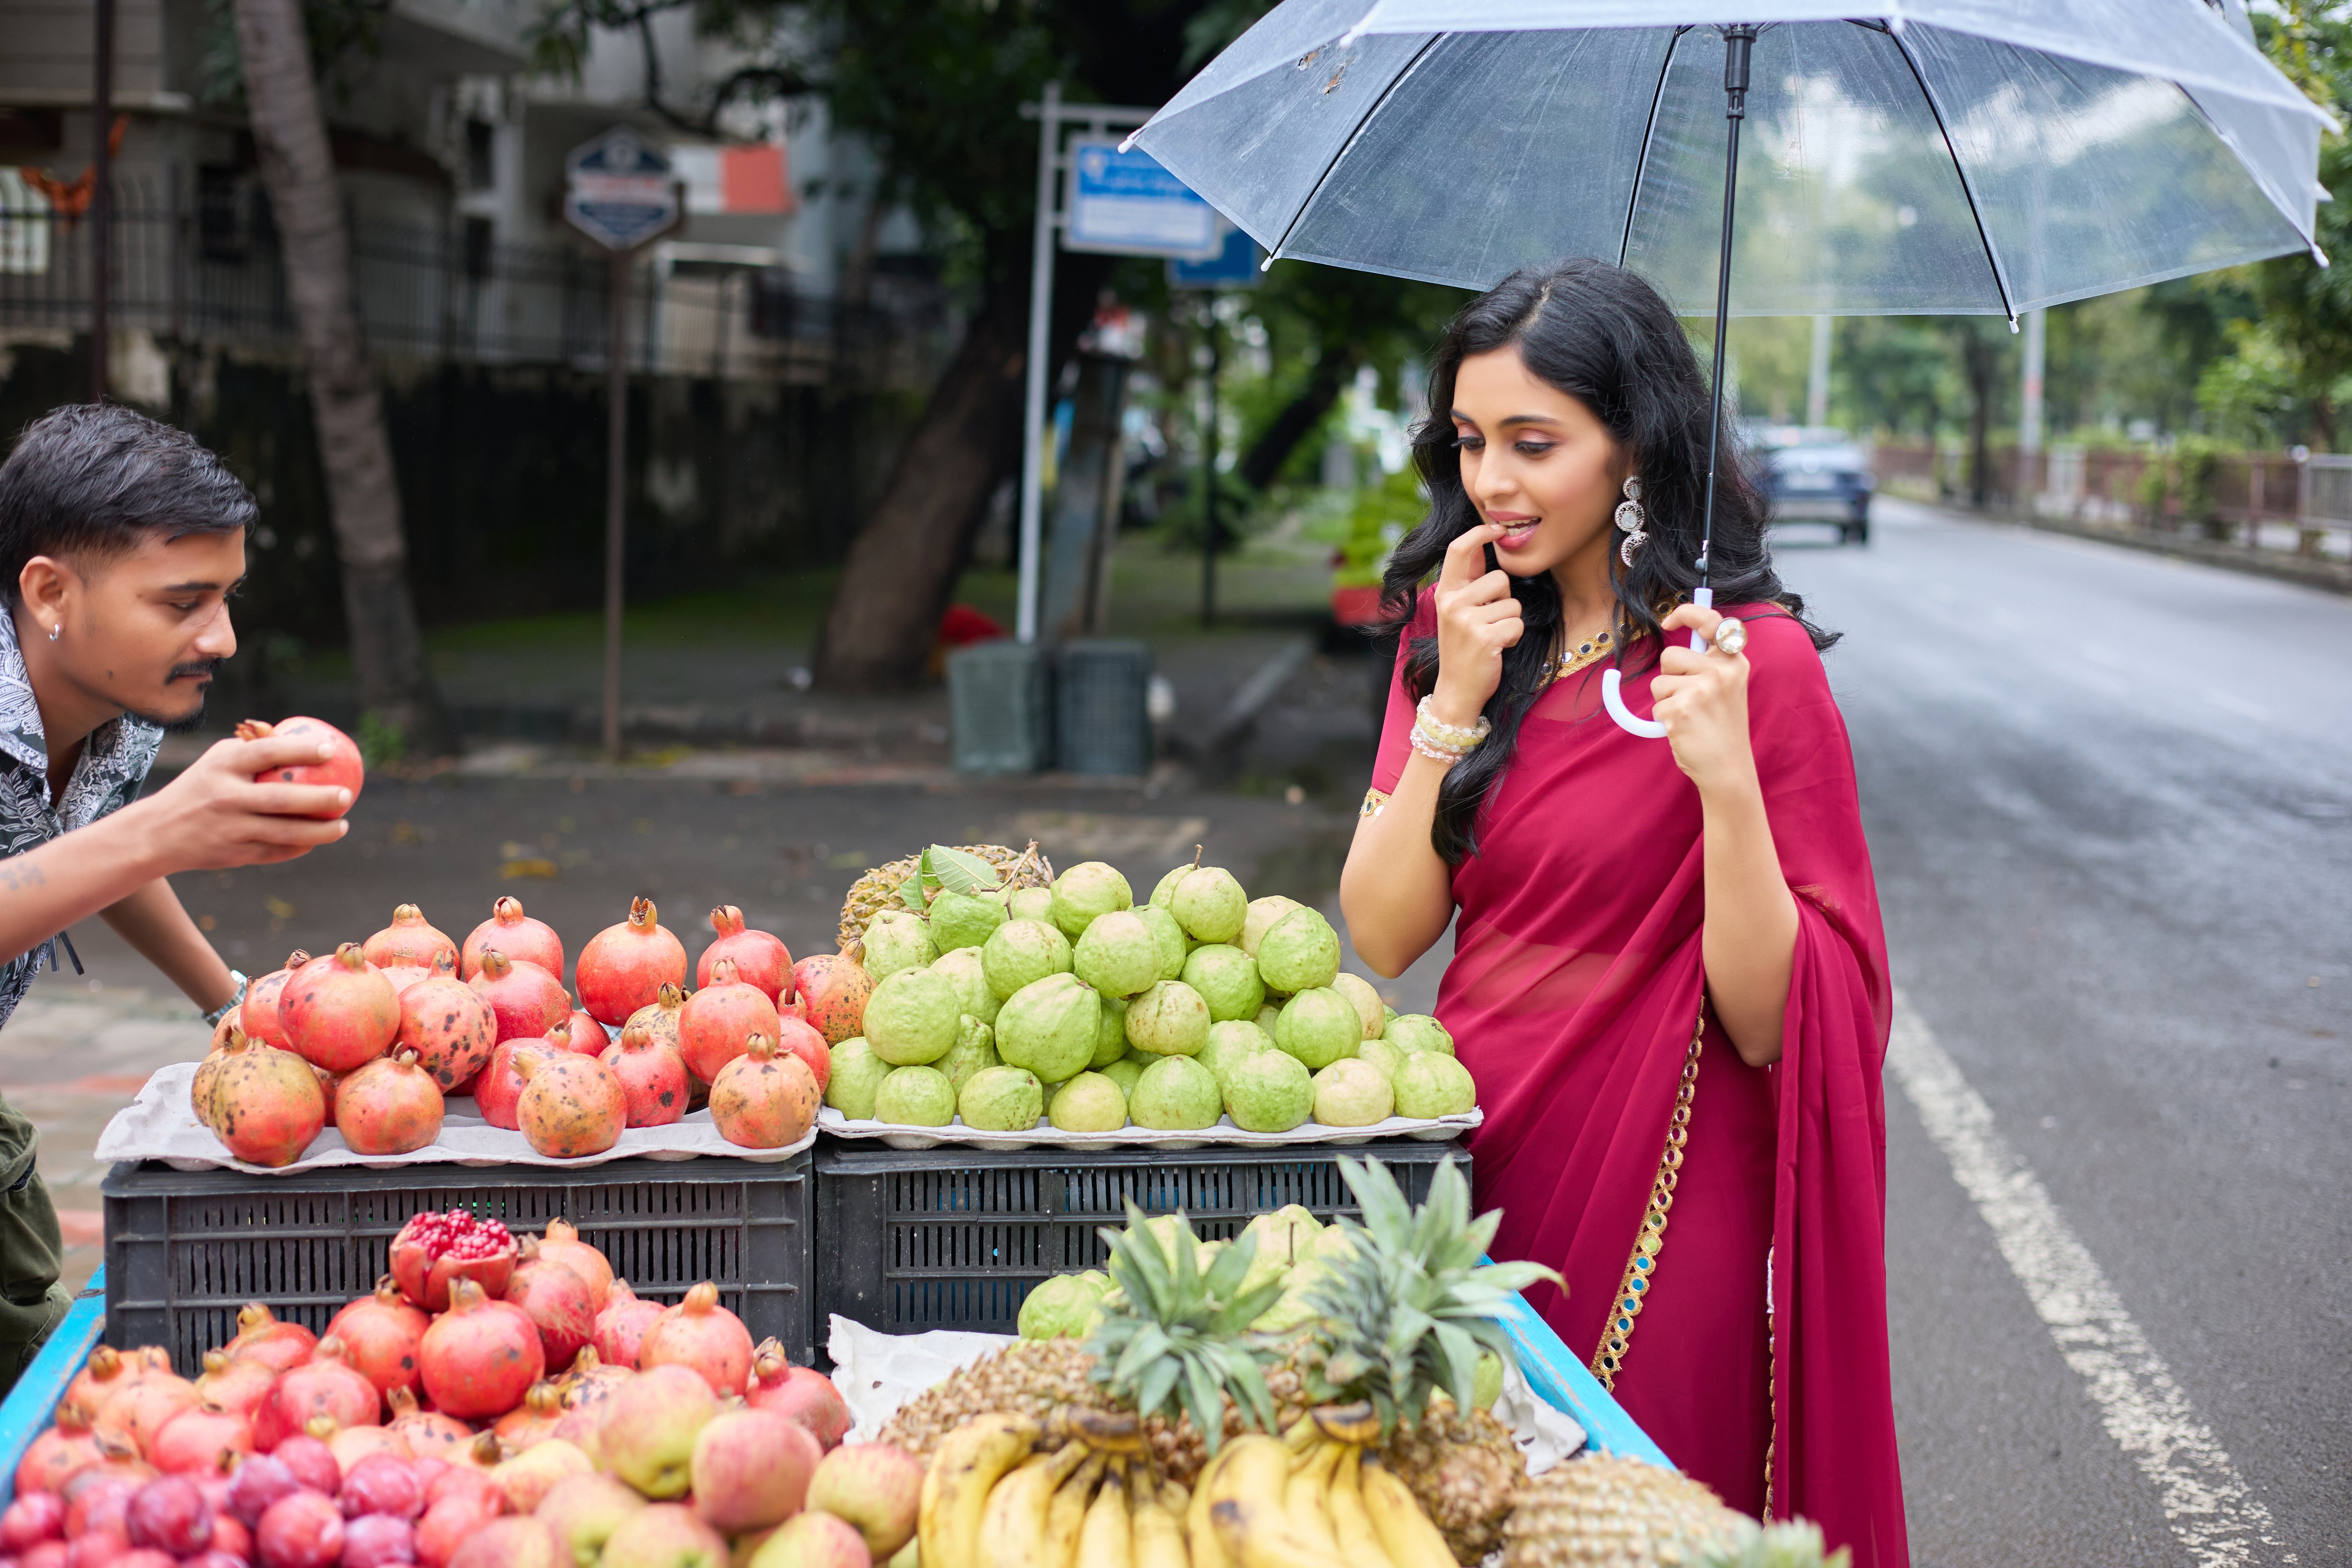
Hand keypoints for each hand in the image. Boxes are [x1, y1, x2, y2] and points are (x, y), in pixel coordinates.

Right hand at [123, 734, 353, 872]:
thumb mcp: (218, 760)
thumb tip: (305, 740)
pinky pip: (277, 852)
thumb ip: (255, 749)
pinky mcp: (234, 855)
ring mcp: (230, 829)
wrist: (157, 832)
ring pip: (285, 833)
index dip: (300, 750)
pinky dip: (300, 847)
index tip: (330, 749)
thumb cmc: (200, 786)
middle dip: (319, 799)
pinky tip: (317, 839)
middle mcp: (225, 798)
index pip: (265, 753)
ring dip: (320, 831)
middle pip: (281, 800)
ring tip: (343, 825)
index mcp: (222, 767)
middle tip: (347, 795)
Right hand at [1428, 522, 1519, 726]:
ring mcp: (1466, 620)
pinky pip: (1516, 624)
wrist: (1457, 689)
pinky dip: (1513, 638)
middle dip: (1504, 598)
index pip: (1459, 550)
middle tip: (1489, 620)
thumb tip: (1485, 543)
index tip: (1498, 527)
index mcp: (1445, 592)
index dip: (1480, 533)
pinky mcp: (1484, 637)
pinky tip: (1497, 648)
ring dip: (1510, 620)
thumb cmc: (1463, 647)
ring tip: (1492, 635)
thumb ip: (1469, 582)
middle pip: (1499, 578)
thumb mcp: (1457, 611)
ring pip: (1512, 603)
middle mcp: (1452, 602)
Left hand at [1650, 603, 1756, 794]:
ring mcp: (1702, 689)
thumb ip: (1708, 663)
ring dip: (1666, 700)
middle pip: (1670, 656)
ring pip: (1659, 682)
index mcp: (1734, 662)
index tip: (1668, 621)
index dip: (1687, 613)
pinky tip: (1684, 730)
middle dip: (1669, 676)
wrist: (1728, 767)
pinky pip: (1657, 706)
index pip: (1711, 621)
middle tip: (1690, 699)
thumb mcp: (1726, 687)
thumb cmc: (1721, 728)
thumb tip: (1678, 633)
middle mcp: (1721, 671)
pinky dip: (1664, 720)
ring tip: (1689, 717)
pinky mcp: (1682, 708)